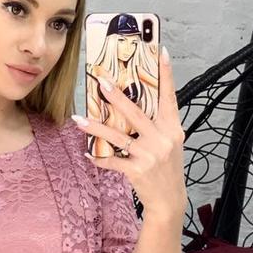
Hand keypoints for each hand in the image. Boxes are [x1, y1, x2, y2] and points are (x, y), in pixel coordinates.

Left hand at [73, 45, 186, 217]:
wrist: (169, 200)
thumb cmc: (167, 168)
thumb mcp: (171, 143)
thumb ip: (159, 124)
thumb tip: (137, 104)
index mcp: (173, 128)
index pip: (169, 96)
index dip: (166, 74)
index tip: (161, 51)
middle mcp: (162, 139)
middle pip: (136, 113)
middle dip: (116, 96)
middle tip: (100, 81)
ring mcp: (149, 155)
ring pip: (117, 136)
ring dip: (96, 127)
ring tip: (79, 119)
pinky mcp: (136, 171)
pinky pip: (112, 161)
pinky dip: (98, 158)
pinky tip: (87, 153)